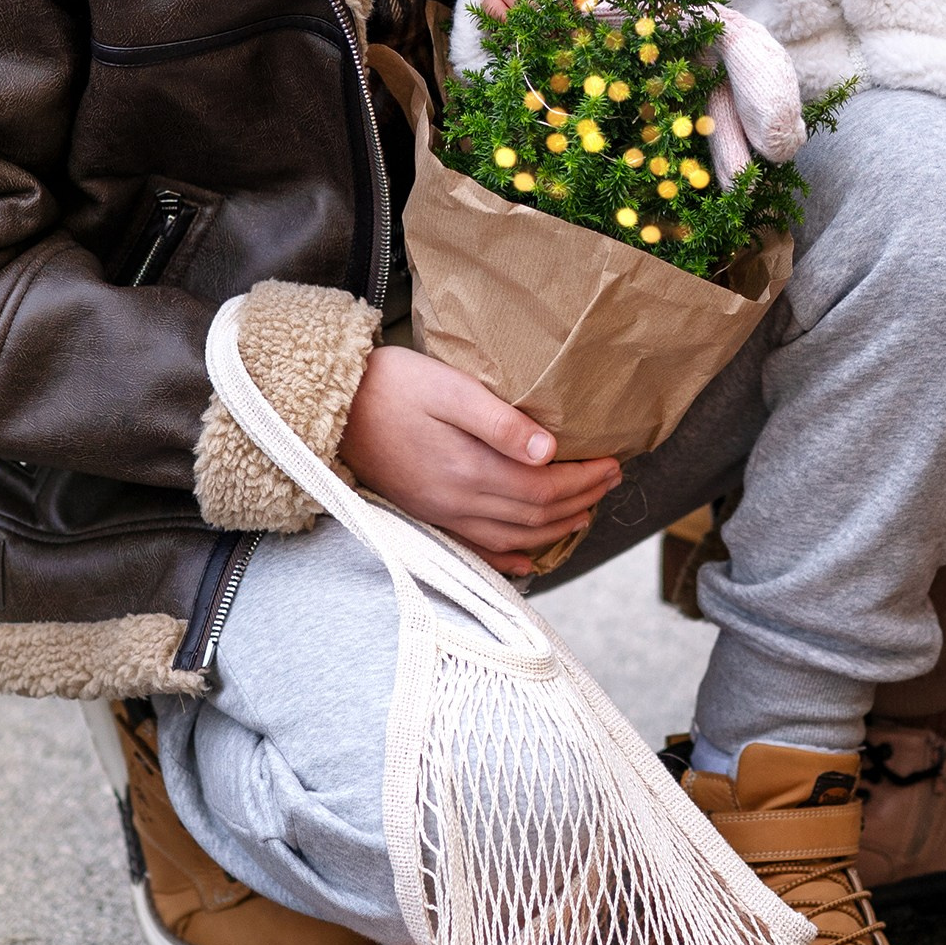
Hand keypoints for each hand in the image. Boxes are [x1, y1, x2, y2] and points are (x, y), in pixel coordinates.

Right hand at [338, 346, 620, 576]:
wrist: (331, 407)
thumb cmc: (392, 385)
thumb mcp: (448, 388)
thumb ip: (499, 421)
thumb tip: (549, 450)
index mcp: (468, 471)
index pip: (544, 489)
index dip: (584, 480)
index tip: (614, 463)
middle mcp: (457, 502)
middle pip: (535, 515)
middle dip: (580, 500)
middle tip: (611, 480)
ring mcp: (440, 514)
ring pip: (513, 536)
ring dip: (555, 528)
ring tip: (586, 510)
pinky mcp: (426, 515)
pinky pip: (477, 548)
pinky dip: (510, 557)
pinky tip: (528, 559)